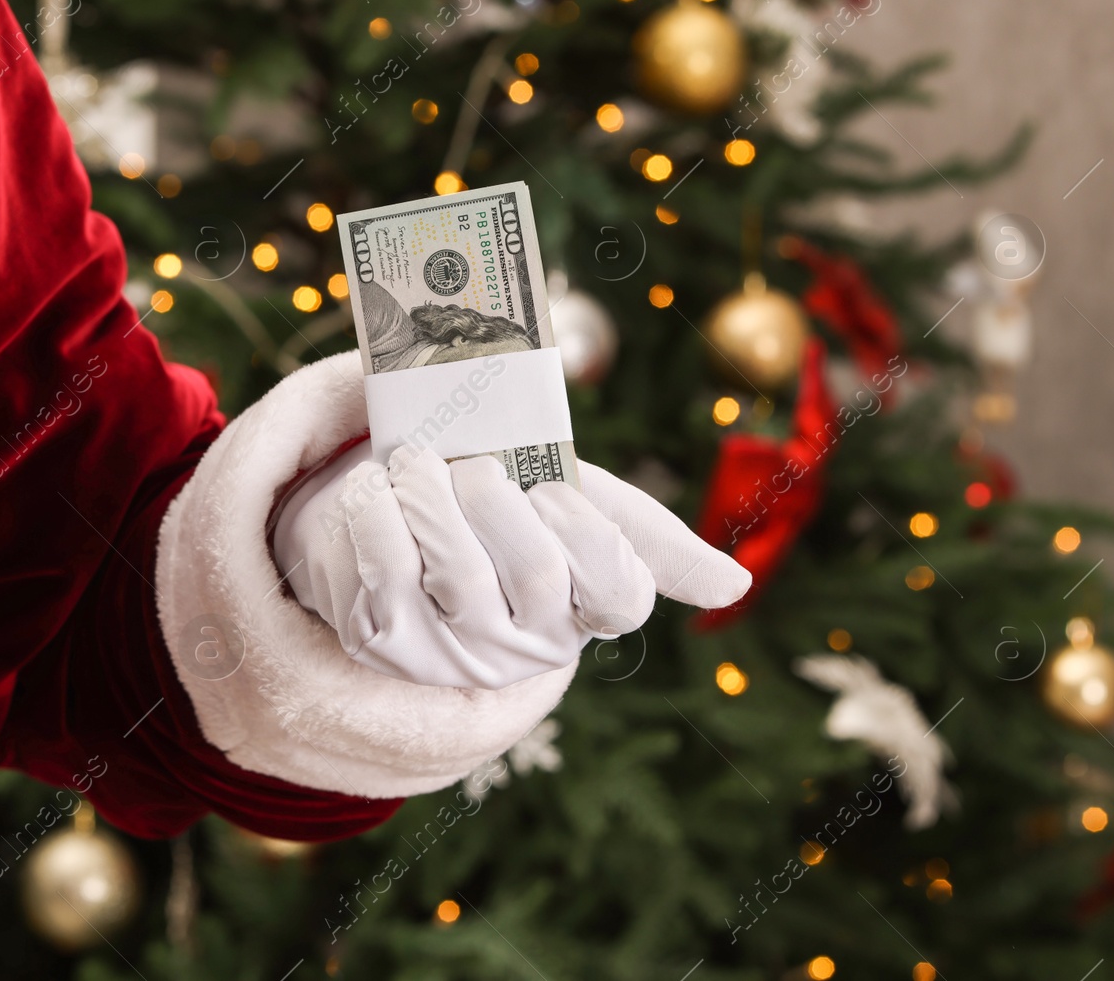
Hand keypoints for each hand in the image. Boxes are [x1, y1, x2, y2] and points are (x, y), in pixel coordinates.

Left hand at [272, 442, 750, 689]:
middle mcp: (524, 647)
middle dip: (504, 506)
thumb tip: (735, 587)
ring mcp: (452, 651)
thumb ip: (649, 536)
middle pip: (537, 576)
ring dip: (437, 500)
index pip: (618, 594)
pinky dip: (380, 513)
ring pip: (461, 575)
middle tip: (475, 465)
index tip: (551, 493)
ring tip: (419, 461)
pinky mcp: (383, 640)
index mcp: (581, 611)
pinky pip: (388, 572)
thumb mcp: (579, 507)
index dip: (586, 537)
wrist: (403, 514)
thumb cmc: (505, 508)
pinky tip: (378, 486)